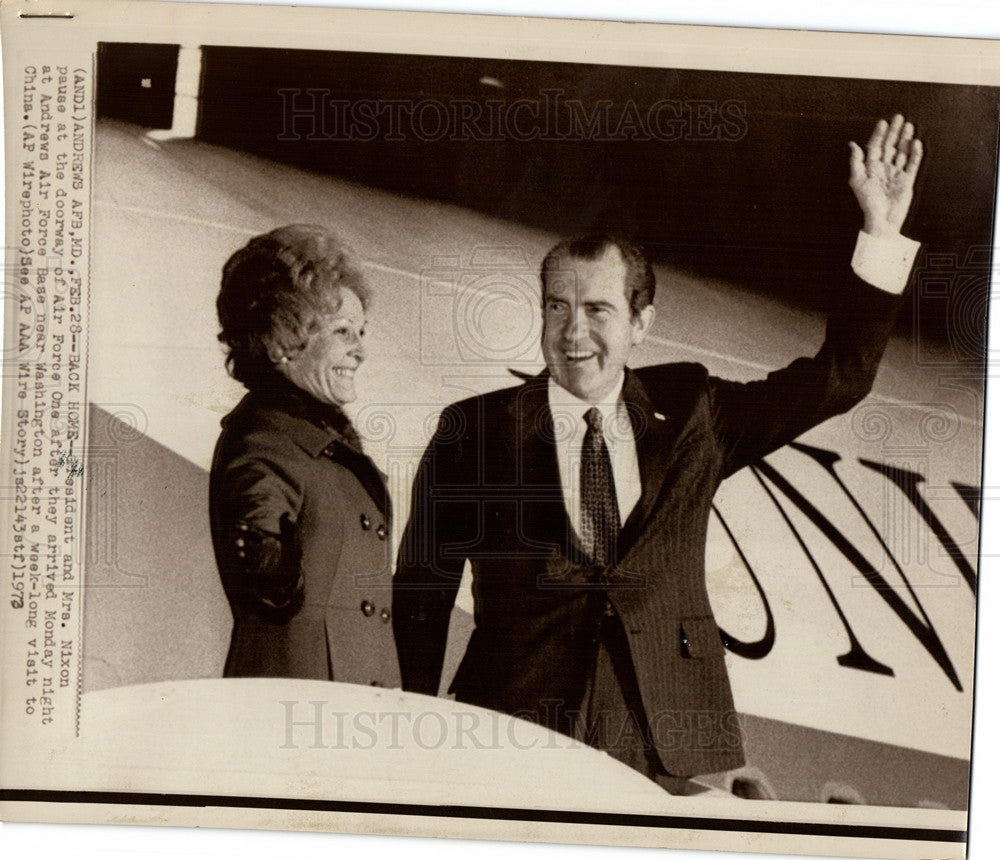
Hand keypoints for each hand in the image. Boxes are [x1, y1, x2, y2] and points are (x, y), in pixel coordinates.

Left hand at [848, 114, 922, 237]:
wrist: (881, 219)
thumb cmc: (867, 202)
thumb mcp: (858, 180)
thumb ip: (856, 162)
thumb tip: (852, 144)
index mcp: (871, 168)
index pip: (876, 147)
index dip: (879, 135)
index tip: (883, 122)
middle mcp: (884, 168)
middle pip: (890, 146)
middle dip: (894, 132)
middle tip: (899, 117)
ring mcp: (896, 173)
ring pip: (902, 152)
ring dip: (905, 139)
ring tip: (909, 125)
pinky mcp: (907, 180)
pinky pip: (912, 164)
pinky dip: (914, 153)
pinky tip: (915, 143)